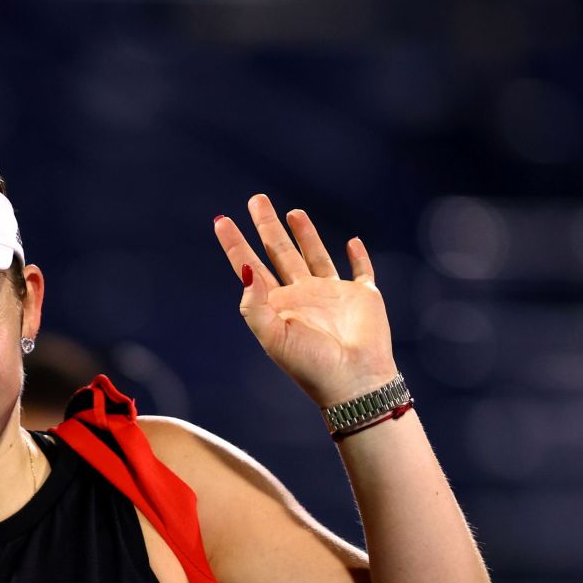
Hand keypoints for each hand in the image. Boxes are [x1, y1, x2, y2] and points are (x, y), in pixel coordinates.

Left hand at [213, 195, 399, 409]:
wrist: (353, 382)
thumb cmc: (311, 365)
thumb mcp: (273, 337)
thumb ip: (255, 303)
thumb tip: (245, 268)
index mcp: (277, 305)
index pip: (251, 266)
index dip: (235, 244)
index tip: (220, 219)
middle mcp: (302, 296)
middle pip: (280, 253)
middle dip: (267, 226)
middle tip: (256, 199)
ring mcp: (332, 296)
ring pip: (315, 256)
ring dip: (304, 234)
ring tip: (292, 212)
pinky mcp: (361, 298)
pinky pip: (360, 271)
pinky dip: (357, 256)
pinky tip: (351, 242)